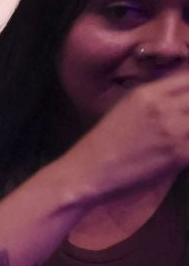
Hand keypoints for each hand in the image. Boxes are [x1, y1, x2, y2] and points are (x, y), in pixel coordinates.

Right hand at [59, 72, 188, 202]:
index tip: (186, 105)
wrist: (87, 173)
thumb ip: (159, 98)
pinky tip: (182, 155)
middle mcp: (163, 106)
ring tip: (182, 136)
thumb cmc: (106, 144)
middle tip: (184, 123)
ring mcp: (172, 129)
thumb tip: (184, 97)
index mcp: (148, 92)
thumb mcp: (128, 108)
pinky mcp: (178, 153)